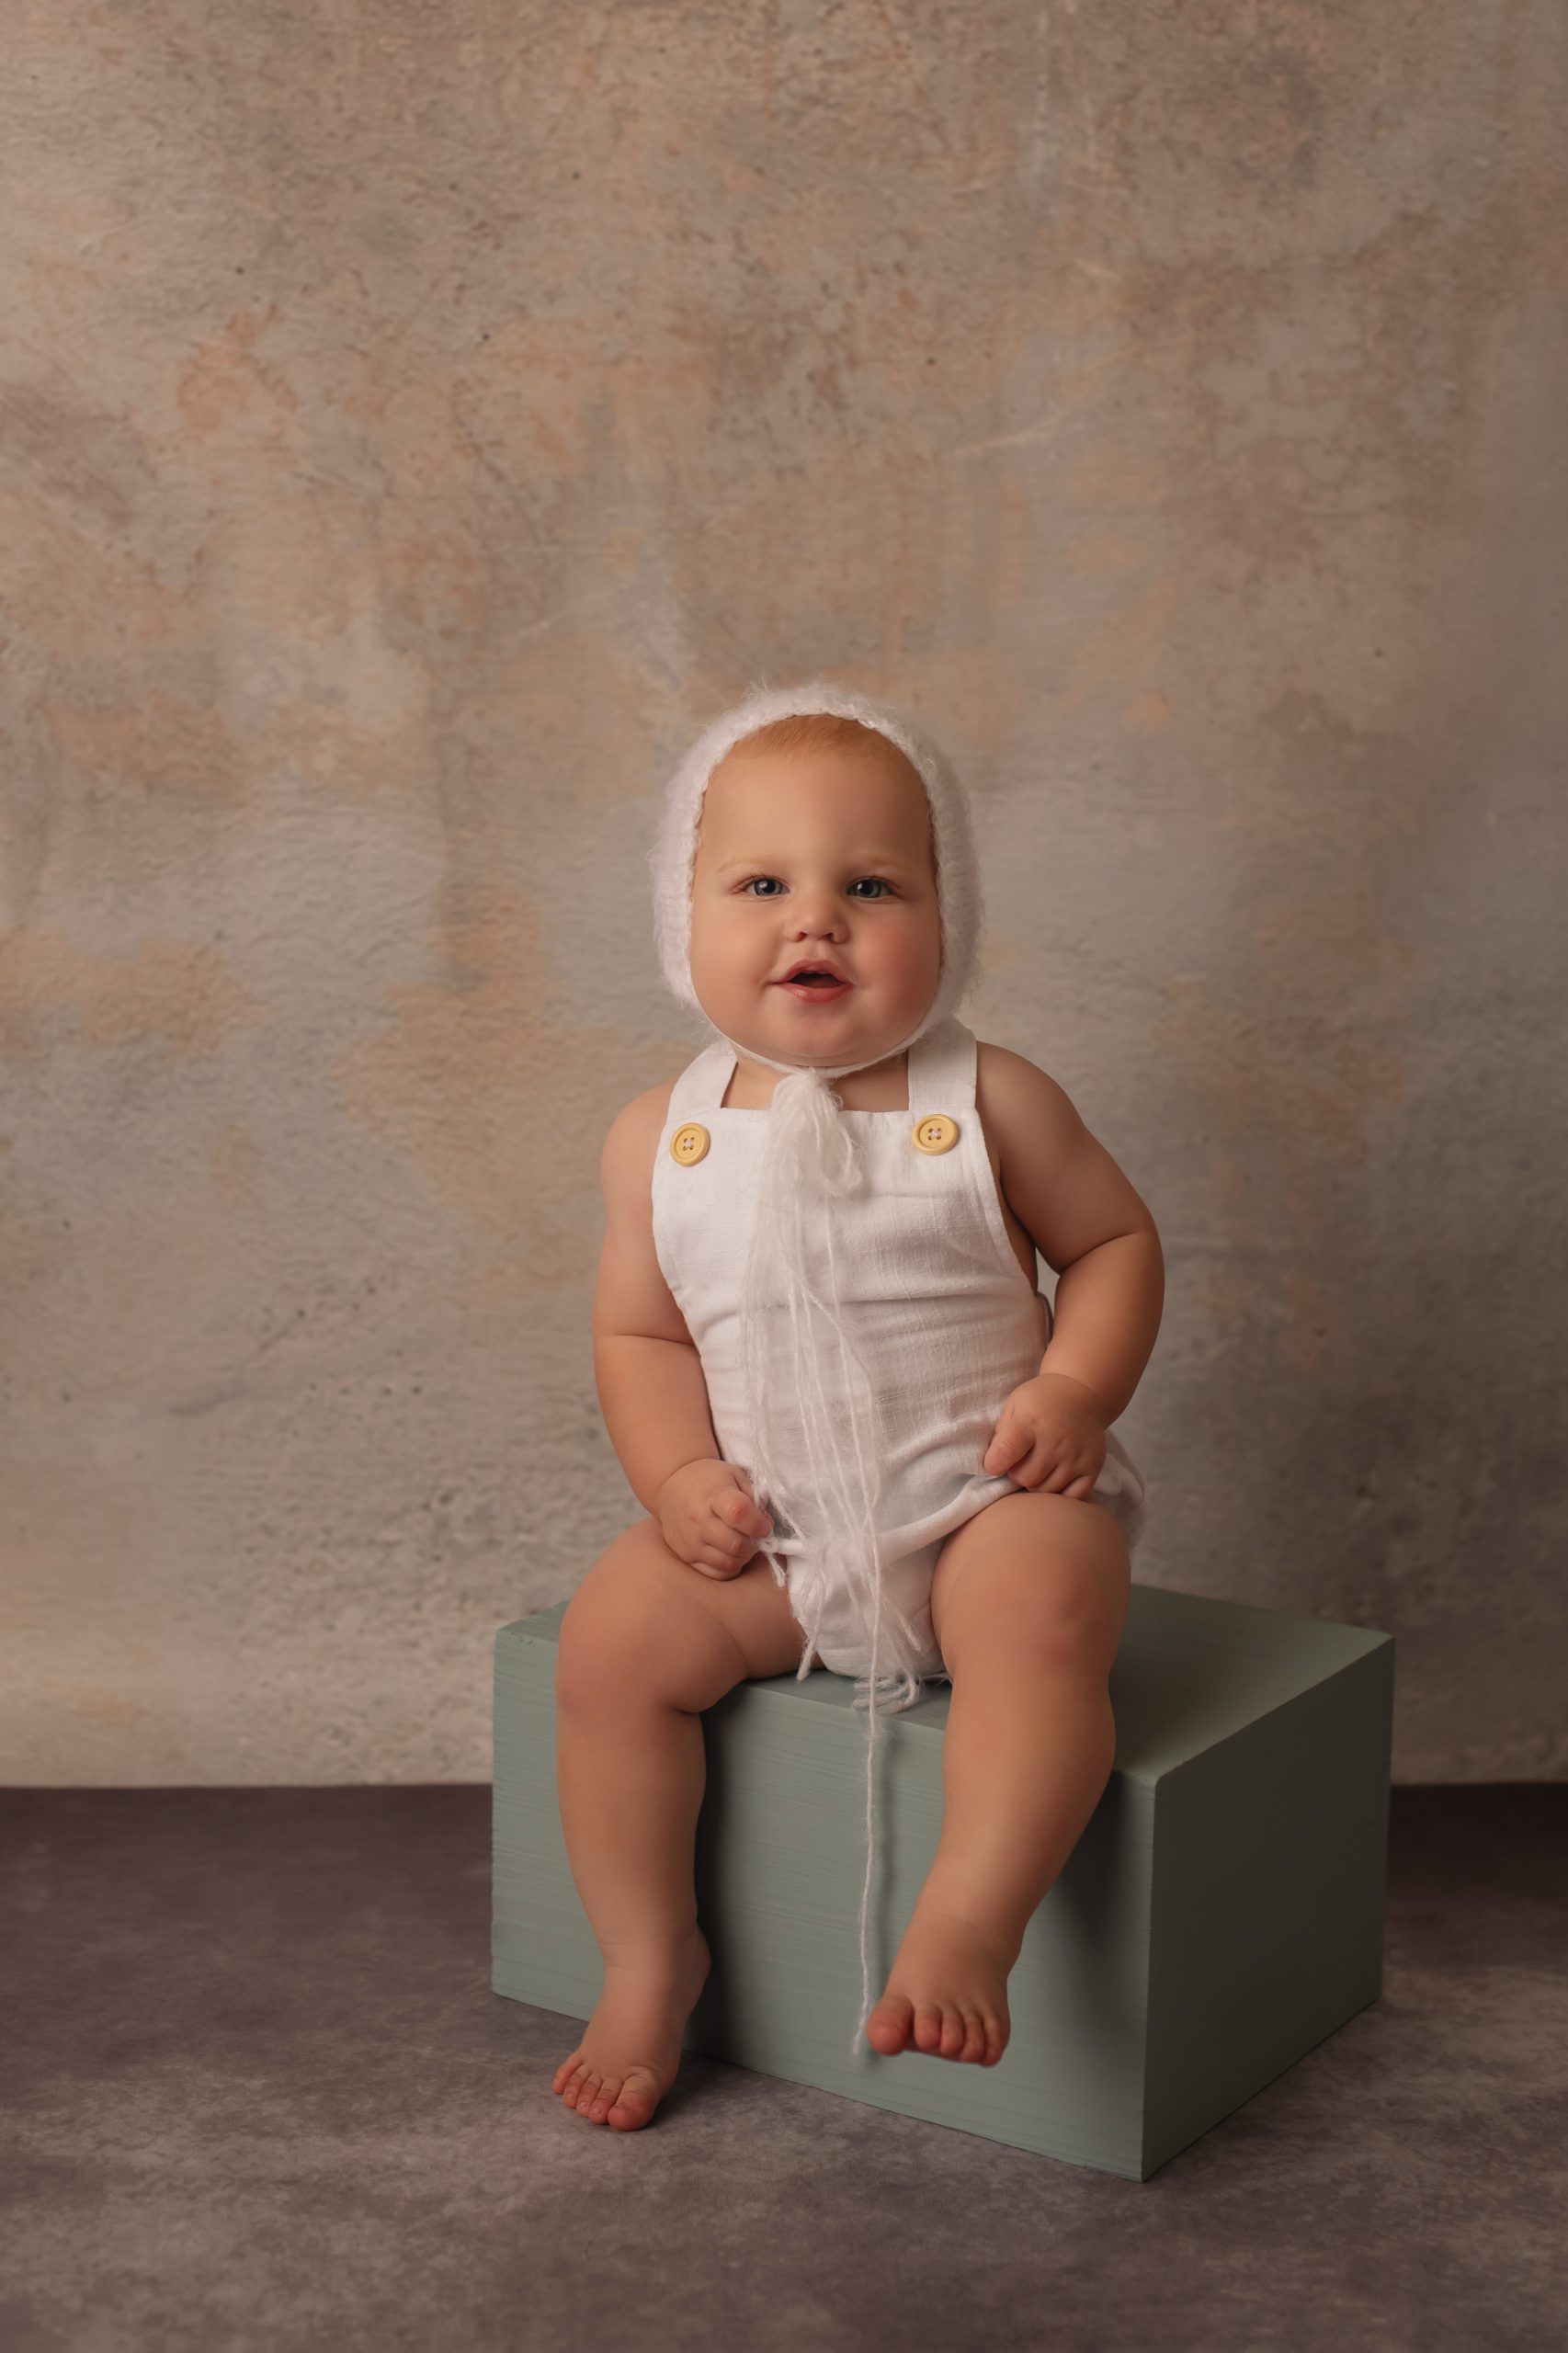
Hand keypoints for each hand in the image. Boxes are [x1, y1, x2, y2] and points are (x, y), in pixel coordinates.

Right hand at [655, 1458, 774, 1579]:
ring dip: (743, 1556)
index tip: (764, 1525)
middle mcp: (699, 1520)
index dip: (759, 1523)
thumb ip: (754, 1499)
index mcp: (714, 1495)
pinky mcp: (685, 1556)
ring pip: (728, 1562)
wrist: (672, 1485)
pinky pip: (716, 1573)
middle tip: (755, 1536)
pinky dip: (730, 1567)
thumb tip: (766, 1527)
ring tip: (743, 1543)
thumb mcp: (735, 1476)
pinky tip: (730, 1553)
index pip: (740, 1514)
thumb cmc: (709, 1479)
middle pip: (736, 1544)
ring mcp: (690, 1541)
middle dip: (754, 1543)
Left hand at [981, 1372, 1109, 1500]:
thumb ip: (1001, 1434)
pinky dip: (1060, 1491)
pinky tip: (1056, 1475)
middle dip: (1017, 1473)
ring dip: (1037, 1483)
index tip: (995, 1462)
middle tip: (1022, 1460)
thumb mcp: (1014, 1405)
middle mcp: (1056, 1440)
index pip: (1005, 1452)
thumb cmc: (1040, 1401)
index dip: (994, 1463)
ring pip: (1046, 1490)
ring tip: (1039, 1465)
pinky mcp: (1093, 1467)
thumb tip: (993, 1464)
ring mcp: (1077, 1455)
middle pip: (1025, 1478)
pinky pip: (1071, 1497)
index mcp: (1030, 1421)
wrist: (1081, 1393)